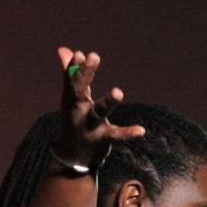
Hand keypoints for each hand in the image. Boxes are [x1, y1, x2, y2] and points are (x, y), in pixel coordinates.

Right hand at [54, 47, 144, 165]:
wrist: (72, 156)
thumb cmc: (74, 120)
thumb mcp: (71, 98)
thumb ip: (71, 75)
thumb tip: (64, 50)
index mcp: (71, 100)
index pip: (72, 80)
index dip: (76, 67)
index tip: (81, 54)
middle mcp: (78, 111)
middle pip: (79, 91)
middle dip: (85, 74)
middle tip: (93, 55)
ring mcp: (89, 126)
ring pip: (99, 112)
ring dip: (107, 101)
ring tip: (118, 91)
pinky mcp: (102, 139)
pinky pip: (116, 136)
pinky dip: (128, 133)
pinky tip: (141, 130)